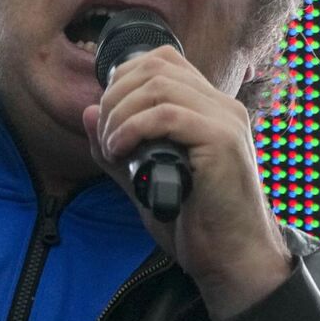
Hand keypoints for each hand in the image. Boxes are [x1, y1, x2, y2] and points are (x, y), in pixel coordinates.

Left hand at [80, 46, 292, 320]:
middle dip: (115, 96)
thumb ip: (118, 144)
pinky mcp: (222, 142)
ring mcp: (226, 121)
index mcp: (210, 108)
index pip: (163, 60)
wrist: (231, 261)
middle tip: (105, 136)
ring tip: (111, 148)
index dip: (124, 77)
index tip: (107, 115)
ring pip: (158, 86)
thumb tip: (88, 113)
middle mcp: (222, 106)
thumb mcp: (142, 178)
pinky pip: (167, 114)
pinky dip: (133, 129)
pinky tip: (121, 152)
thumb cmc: (194, 223)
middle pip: (155, 67)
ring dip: (121, 114)